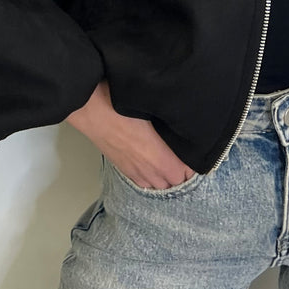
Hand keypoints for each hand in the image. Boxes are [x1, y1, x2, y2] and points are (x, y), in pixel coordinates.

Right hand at [65, 79, 196, 189]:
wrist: (88, 105)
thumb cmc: (119, 102)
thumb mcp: (151, 106)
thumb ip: (170, 119)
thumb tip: (185, 118)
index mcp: (157, 156)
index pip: (185, 174)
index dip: (194, 164)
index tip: (200, 151)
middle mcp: (146, 169)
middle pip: (173, 183)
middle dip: (183, 173)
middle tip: (189, 156)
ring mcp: (132, 170)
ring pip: (157, 186)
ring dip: (167, 178)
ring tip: (175, 163)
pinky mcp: (121, 167)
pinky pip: (142, 183)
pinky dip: (152, 180)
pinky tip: (155, 169)